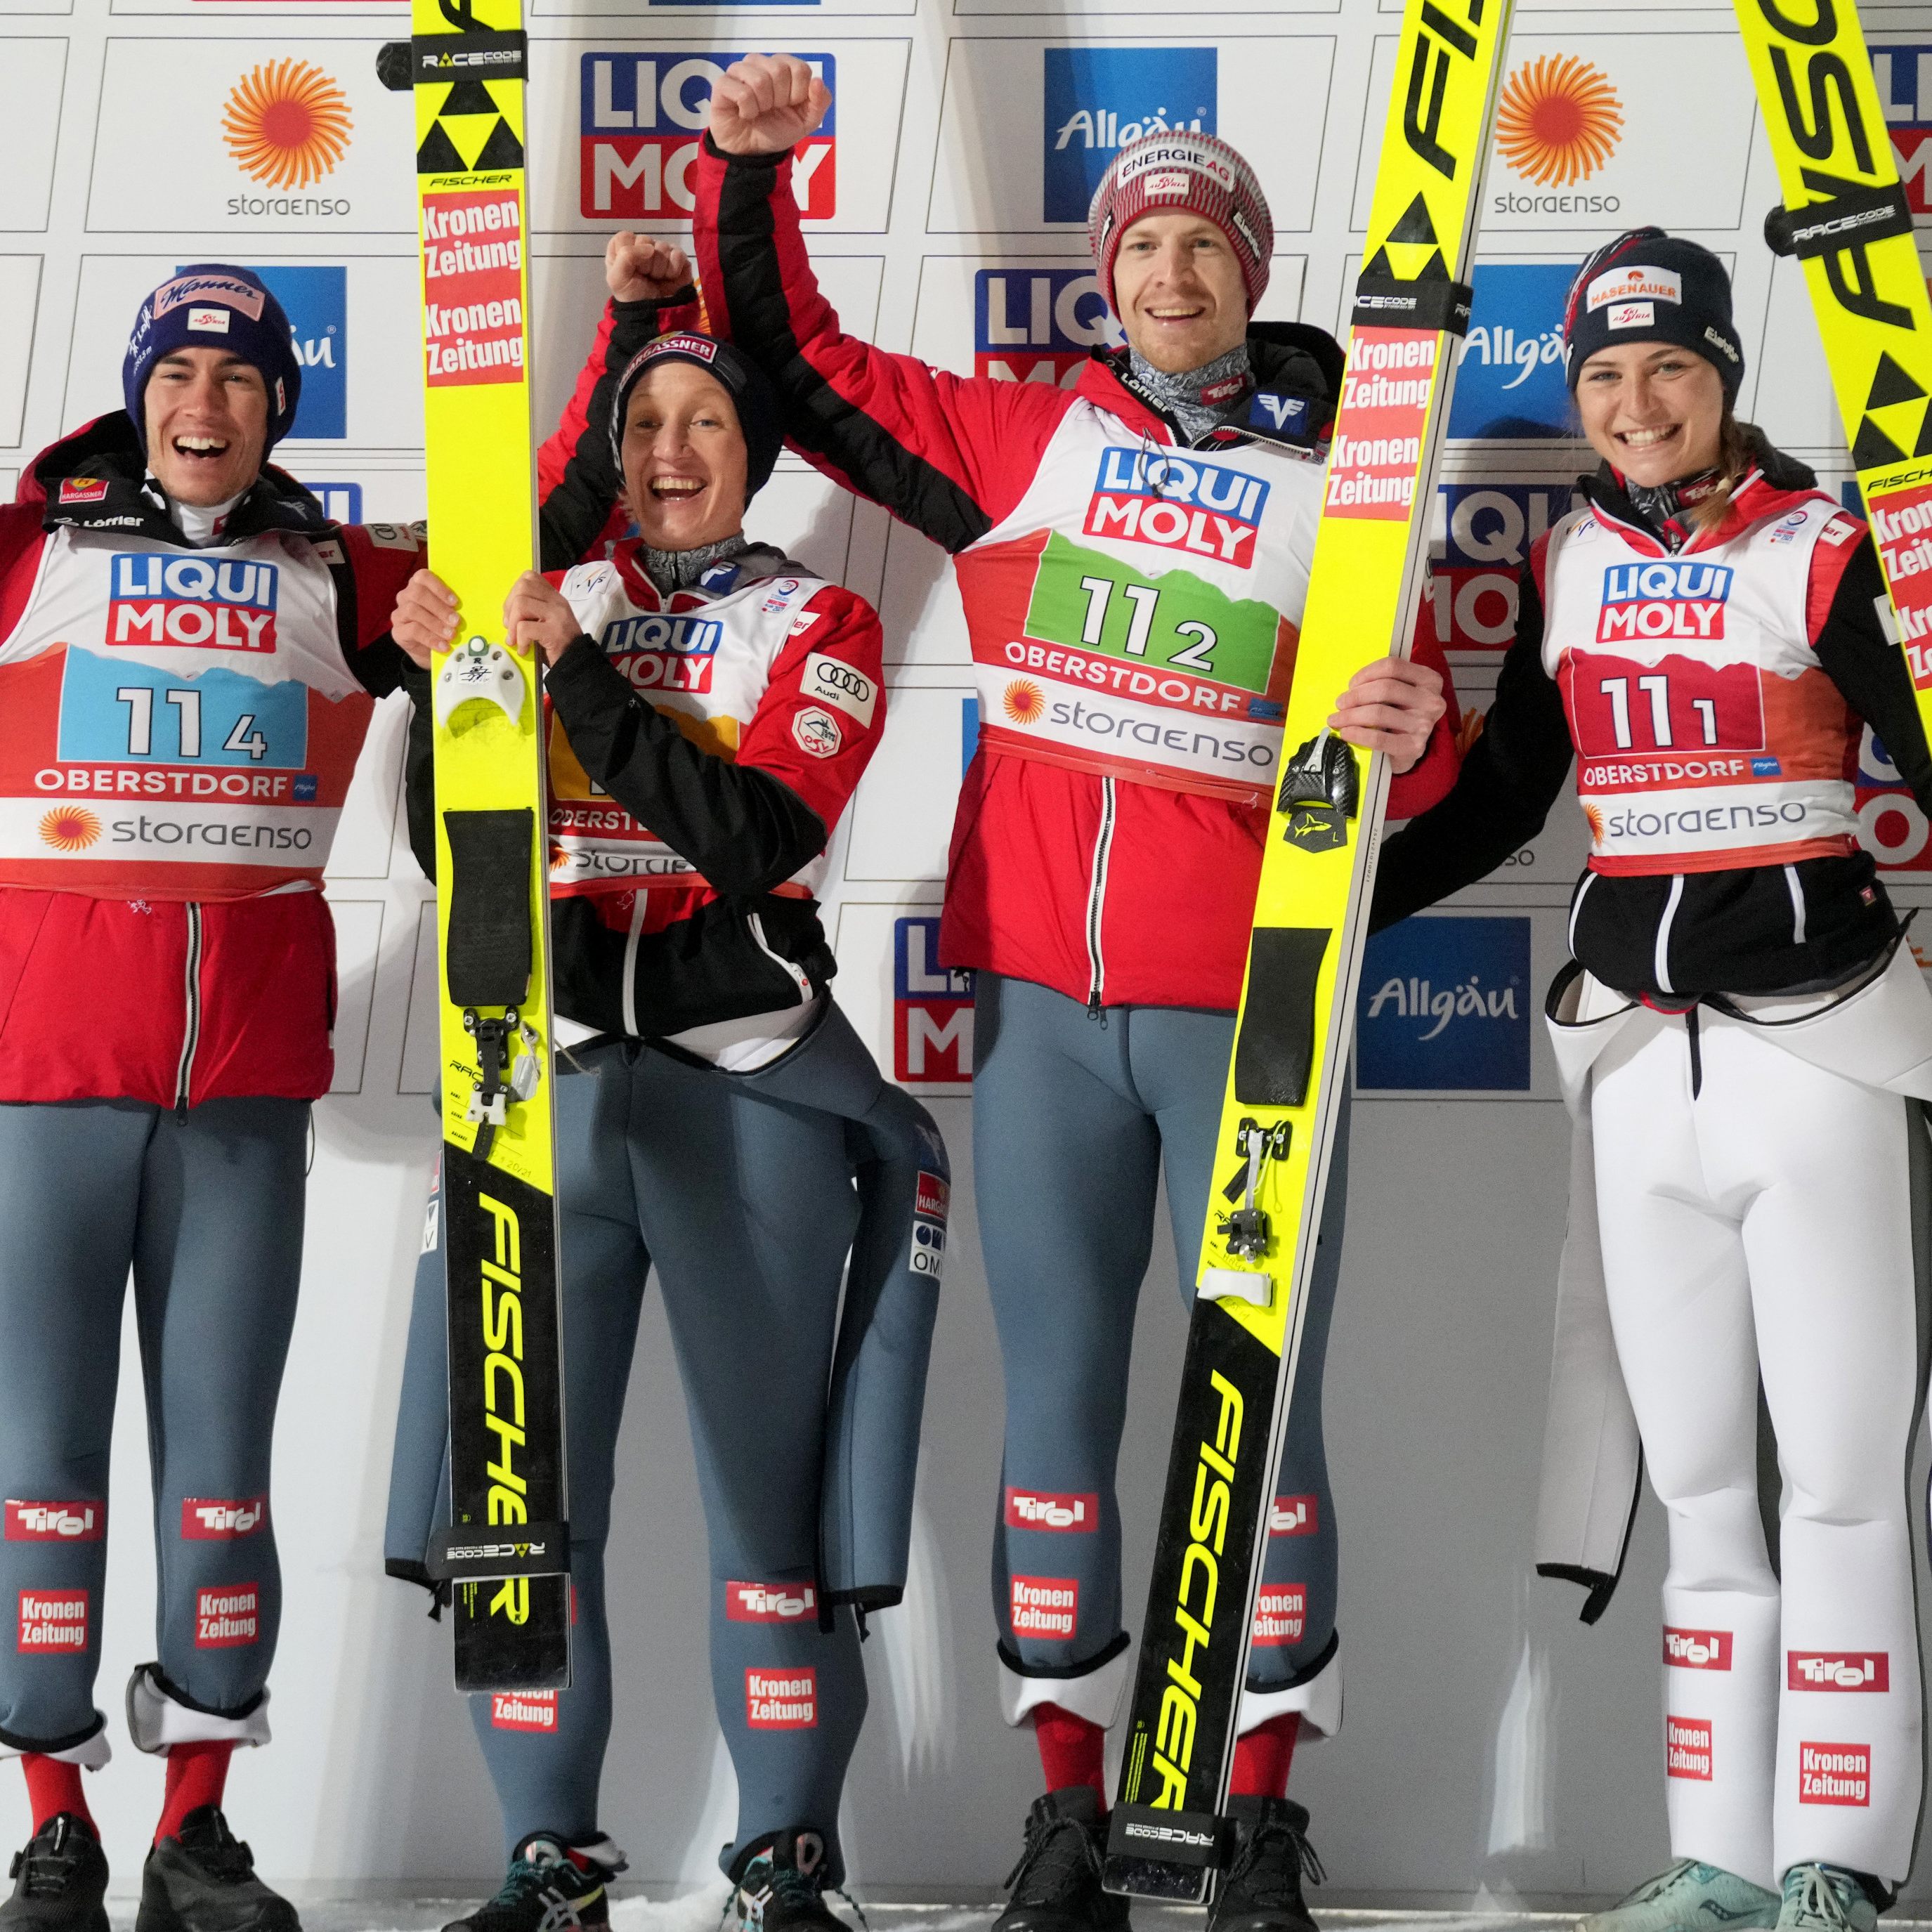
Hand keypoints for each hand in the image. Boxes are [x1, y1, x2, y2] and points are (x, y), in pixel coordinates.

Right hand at [390, 569, 458, 667]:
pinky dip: (430, 638)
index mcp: (419, 586)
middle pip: (418, 593)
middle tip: (456, 621)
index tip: (455, 602)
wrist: (431, 651)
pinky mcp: (398, 631)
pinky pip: (412, 630)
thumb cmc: (443, 626)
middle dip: (440, 607)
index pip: (423, 577)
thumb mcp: (449, 614)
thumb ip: (453, 607)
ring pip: (413, 610)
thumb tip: (469, 607)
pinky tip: (443, 645)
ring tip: (451, 634)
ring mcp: (400, 613)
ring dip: (435, 623)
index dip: (439, 588)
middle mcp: (406, 596)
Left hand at [503, 571, 583, 666]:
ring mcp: (557, 615)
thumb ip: (532, 610)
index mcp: (554, 597)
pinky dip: (520, 641)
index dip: (514, 592)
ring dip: (512, 625)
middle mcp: (557, 602)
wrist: (577, 664)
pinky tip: (525, 649)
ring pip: (521, 604)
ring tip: (516, 639)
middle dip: (509, 607)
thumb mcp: (546, 621)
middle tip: (511, 626)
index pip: (529, 577)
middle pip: (523, 587)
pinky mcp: (554, 632)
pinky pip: (524, 627)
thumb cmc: (558, 646)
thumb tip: (508, 612)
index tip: (513, 612)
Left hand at [606, 232, 692, 304]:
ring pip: (663, 247)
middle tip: (646, 277)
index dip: (629, 252)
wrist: (655, 316)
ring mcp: (661, 252)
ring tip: (657, 279)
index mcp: (622, 250)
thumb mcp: (617, 279)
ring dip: (660, 268)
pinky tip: (670, 278)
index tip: (632, 268)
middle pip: (645, 240)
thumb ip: (626, 256)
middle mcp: (642, 248)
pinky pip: (678, 254)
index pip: (625, 237)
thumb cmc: (633, 297)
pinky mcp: (678, 259)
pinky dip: (674, 268)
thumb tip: (651, 248)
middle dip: (646, 263)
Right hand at [708, 53, 830, 156]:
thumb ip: (820, 102)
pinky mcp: (723, 85)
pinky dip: (747, 111)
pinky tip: (744, 114)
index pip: (800, 68)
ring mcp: (740, 71)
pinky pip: (742, 93)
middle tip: (771, 109)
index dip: (798, 93)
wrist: (752, 153)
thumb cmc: (776, 131)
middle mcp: (760, 63)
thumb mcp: (806, 121)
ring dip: (763, 105)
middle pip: (779, 70)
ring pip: (759, 79)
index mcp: (783, 67)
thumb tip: (817, 81)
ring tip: (758, 111)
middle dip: (780, 99)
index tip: (790, 105)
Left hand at [1328, 656, 1445, 774]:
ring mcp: (1424, 724)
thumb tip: (1351, 688)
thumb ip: (1384, 683)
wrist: (1411, 748)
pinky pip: (1378, 738)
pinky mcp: (1414, 746)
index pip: (1393, 667)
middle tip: (1340, 703)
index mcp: (1429, 680)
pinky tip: (1346, 733)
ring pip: (1378, 713)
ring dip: (1350, 716)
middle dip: (1356, 696)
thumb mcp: (1401, 694)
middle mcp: (1431, 700)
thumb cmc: (1401, 716)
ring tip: (1337, 720)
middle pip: (1385, 689)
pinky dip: (1357, 734)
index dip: (1366, 673)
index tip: (1351, 684)